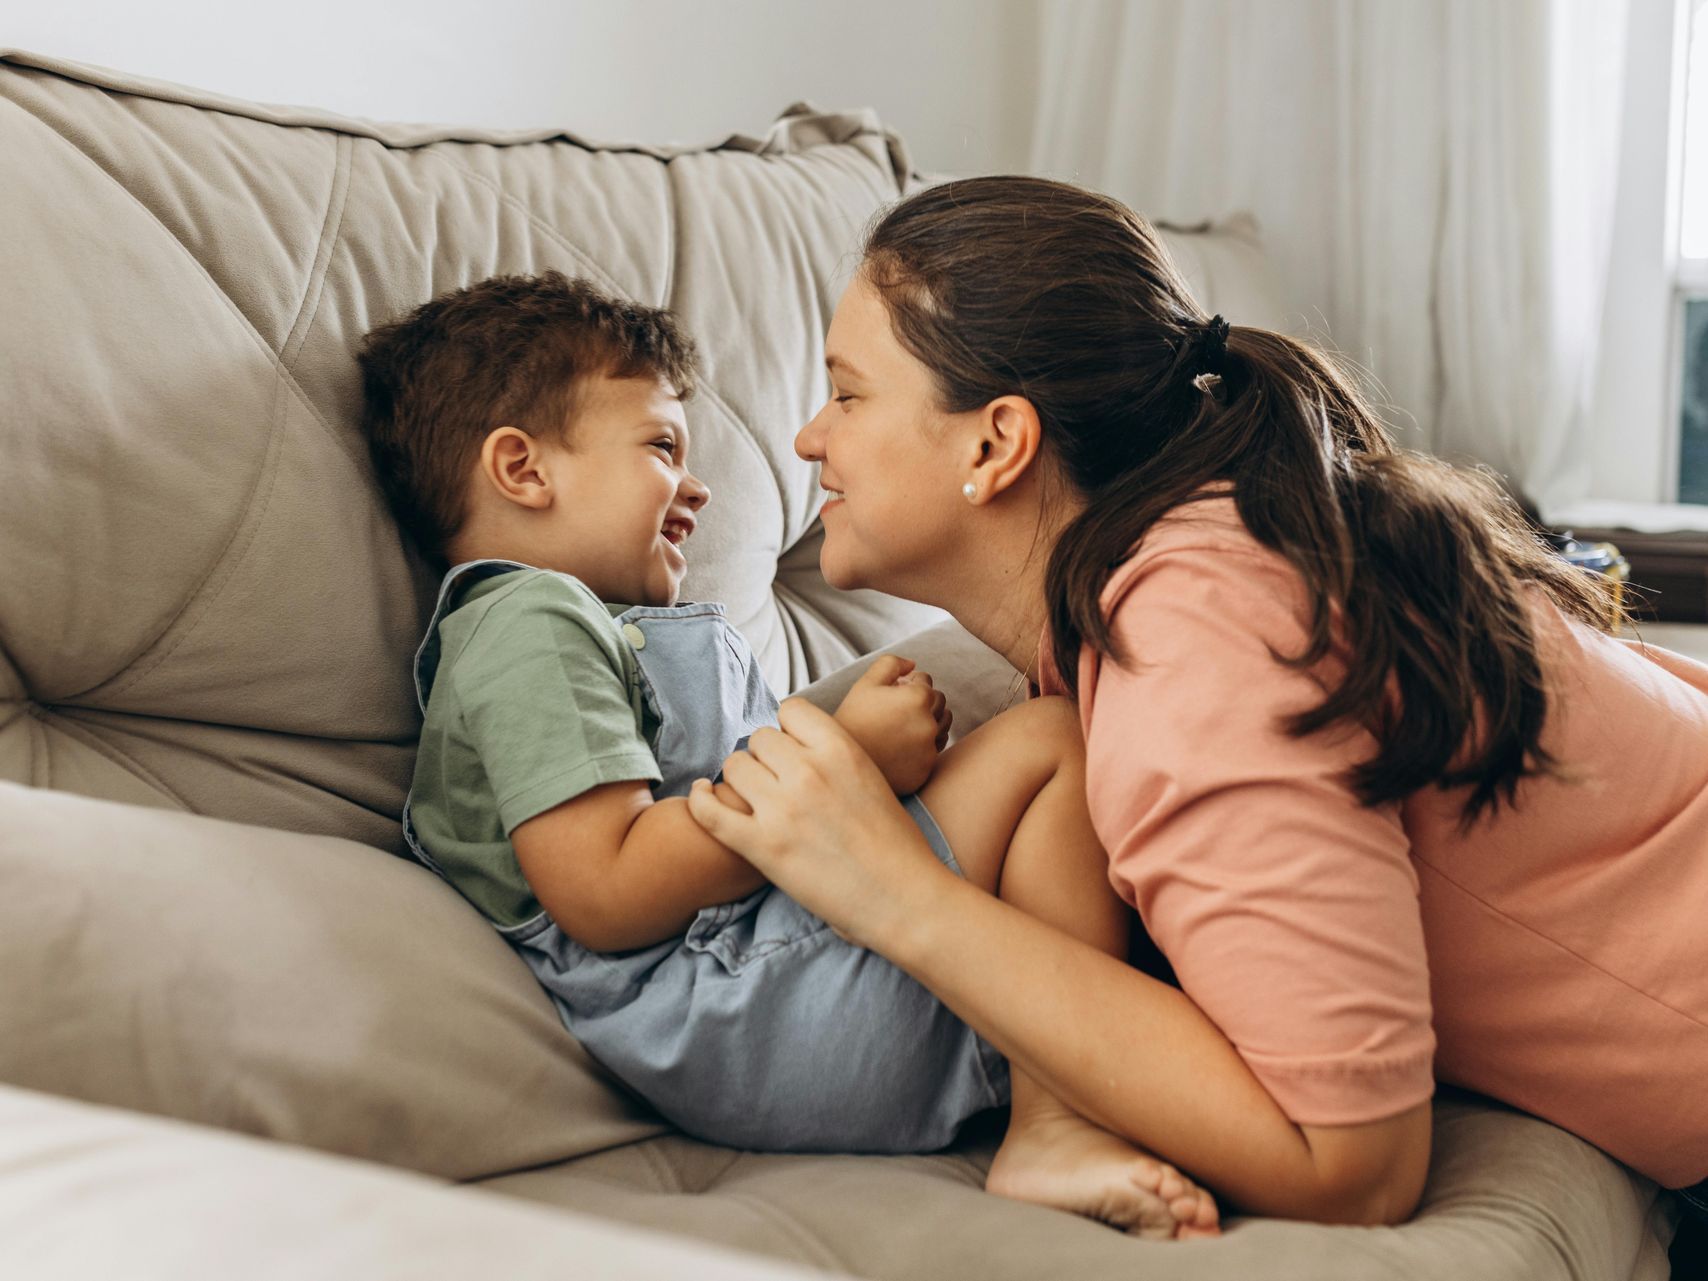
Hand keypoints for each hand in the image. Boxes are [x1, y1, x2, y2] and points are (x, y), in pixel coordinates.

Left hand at [687, 698, 960, 949]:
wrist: (904, 898)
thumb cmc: (896, 844)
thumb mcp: (872, 778)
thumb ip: (834, 756)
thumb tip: (796, 746)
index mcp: (841, 749)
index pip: (791, 710)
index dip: (788, 729)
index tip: (792, 749)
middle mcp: (808, 771)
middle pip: (760, 738)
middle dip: (765, 756)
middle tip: (774, 780)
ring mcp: (781, 809)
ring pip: (734, 766)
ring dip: (740, 778)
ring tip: (751, 796)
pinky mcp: (761, 847)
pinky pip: (709, 811)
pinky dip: (699, 801)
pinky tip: (702, 796)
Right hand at [831, 654, 951, 795]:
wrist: (841, 762)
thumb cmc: (852, 719)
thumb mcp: (866, 684)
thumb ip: (891, 664)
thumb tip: (912, 664)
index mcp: (917, 698)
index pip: (925, 681)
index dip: (908, 684)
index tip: (892, 694)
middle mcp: (929, 723)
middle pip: (939, 702)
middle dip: (922, 700)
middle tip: (897, 710)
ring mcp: (929, 749)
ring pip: (942, 726)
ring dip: (928, 721)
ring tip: (902, 727)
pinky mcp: (926, 769)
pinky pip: (934, 750)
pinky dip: (924, 746)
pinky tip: (903, 746)